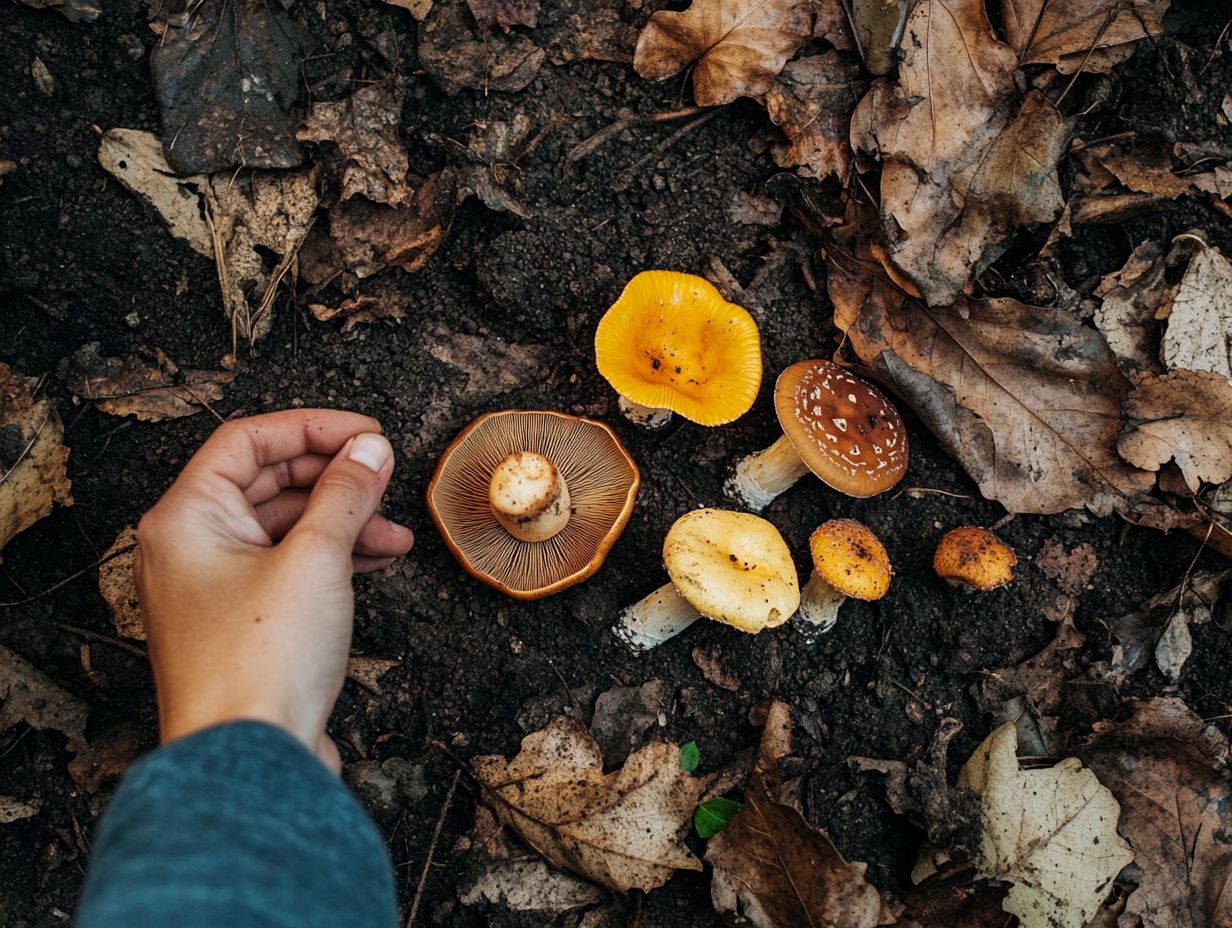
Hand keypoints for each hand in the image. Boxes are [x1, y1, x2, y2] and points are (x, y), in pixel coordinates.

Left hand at [134, 410, 413, 770]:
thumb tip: (370, 448)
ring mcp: (215, 590)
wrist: (250, 763)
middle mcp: (190, 549)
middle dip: (334, 477)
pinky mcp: (243, 625)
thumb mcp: (316, 559)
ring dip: (343, 521)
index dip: (312, 428)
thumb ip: (346, 494)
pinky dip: (334, 558)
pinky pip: (290, 568)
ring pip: (284, 528)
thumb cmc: (260, 664)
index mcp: (185, 519)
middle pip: (266, 483)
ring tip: (395, 529)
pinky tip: (378, 560)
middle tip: (384, 473)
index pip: (247, 441)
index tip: (367, 433)